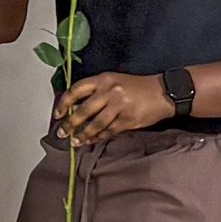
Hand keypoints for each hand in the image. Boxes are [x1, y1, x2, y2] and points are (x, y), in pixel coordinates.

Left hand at [56, 69, 174, 145]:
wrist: (163, 92)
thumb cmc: (135, 87)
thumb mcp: (114, 81)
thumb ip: (95, 92)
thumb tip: (73, 108)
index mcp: (103, 79)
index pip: (76, 90)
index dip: (63, 103)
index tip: (57, 114)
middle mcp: (110, 91)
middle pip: (83, 110)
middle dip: (70, 123)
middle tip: (61, 133)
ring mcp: (119, 105)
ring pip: (95, 124)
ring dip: (83, 134)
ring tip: (75, 142)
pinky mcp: (128, 119)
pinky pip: (109, 131)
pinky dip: (98, 137)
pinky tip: (91, 141)